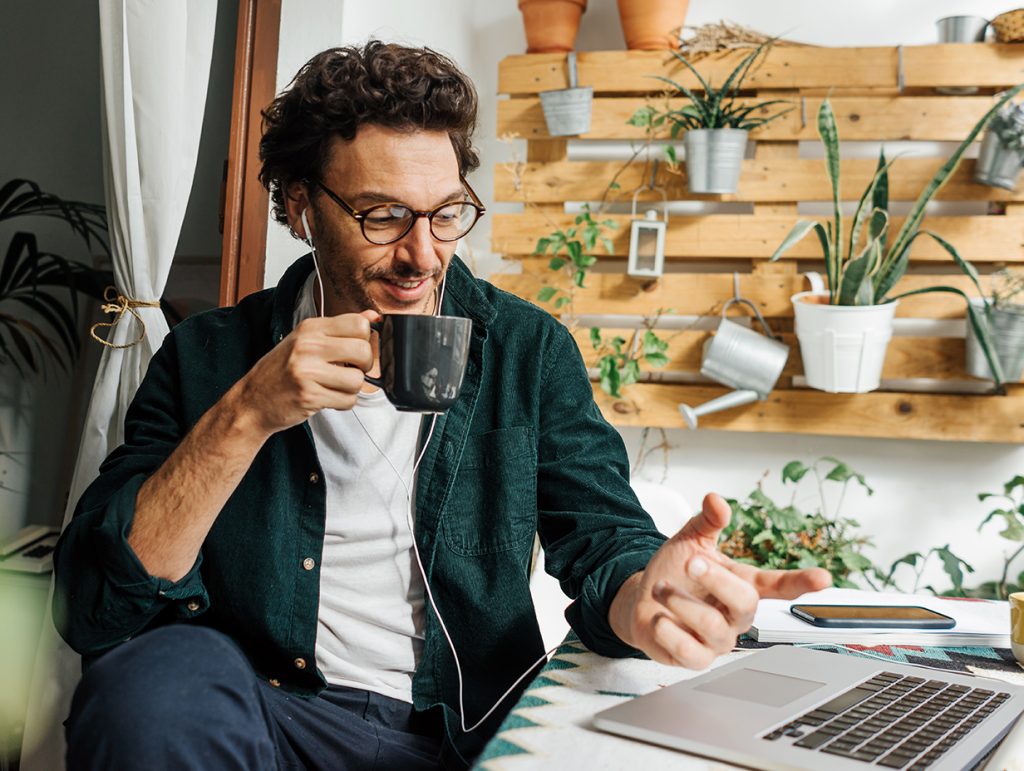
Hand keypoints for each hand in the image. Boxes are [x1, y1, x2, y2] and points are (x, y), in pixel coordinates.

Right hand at [235, 310, 379, 434]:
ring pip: (357, 380)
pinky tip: (327, 397)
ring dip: (351, 388)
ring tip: (333, 385)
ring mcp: (307, 371)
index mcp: (310, 328)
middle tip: (349, 370)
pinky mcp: (310, 396)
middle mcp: (308, 346)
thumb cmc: (281, 370)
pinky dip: (343, 403)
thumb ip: (340, 328)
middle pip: (363, 351)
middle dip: (363, 366)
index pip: (359, 323)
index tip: (355, 350)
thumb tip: (373, 316)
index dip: (365, 339)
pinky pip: (348, 400)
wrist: (252, 401)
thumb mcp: (306, 340)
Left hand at [609, 493, 831, 668]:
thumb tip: (715, 499)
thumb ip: (707, 521)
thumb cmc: (675, 572)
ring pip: (714, 628)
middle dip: (718, 580)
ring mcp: (718, 640)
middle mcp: (736, 615)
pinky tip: (659, 619)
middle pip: (746, 604)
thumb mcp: (691, 541)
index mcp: (742, 584)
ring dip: (682, 603)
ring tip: (661, 588)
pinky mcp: (695, 659)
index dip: (801, 582)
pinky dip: (671, 633)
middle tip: (691, 563)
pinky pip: (691, 653)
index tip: (823, 578)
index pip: (779, 585)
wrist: (642, 600)